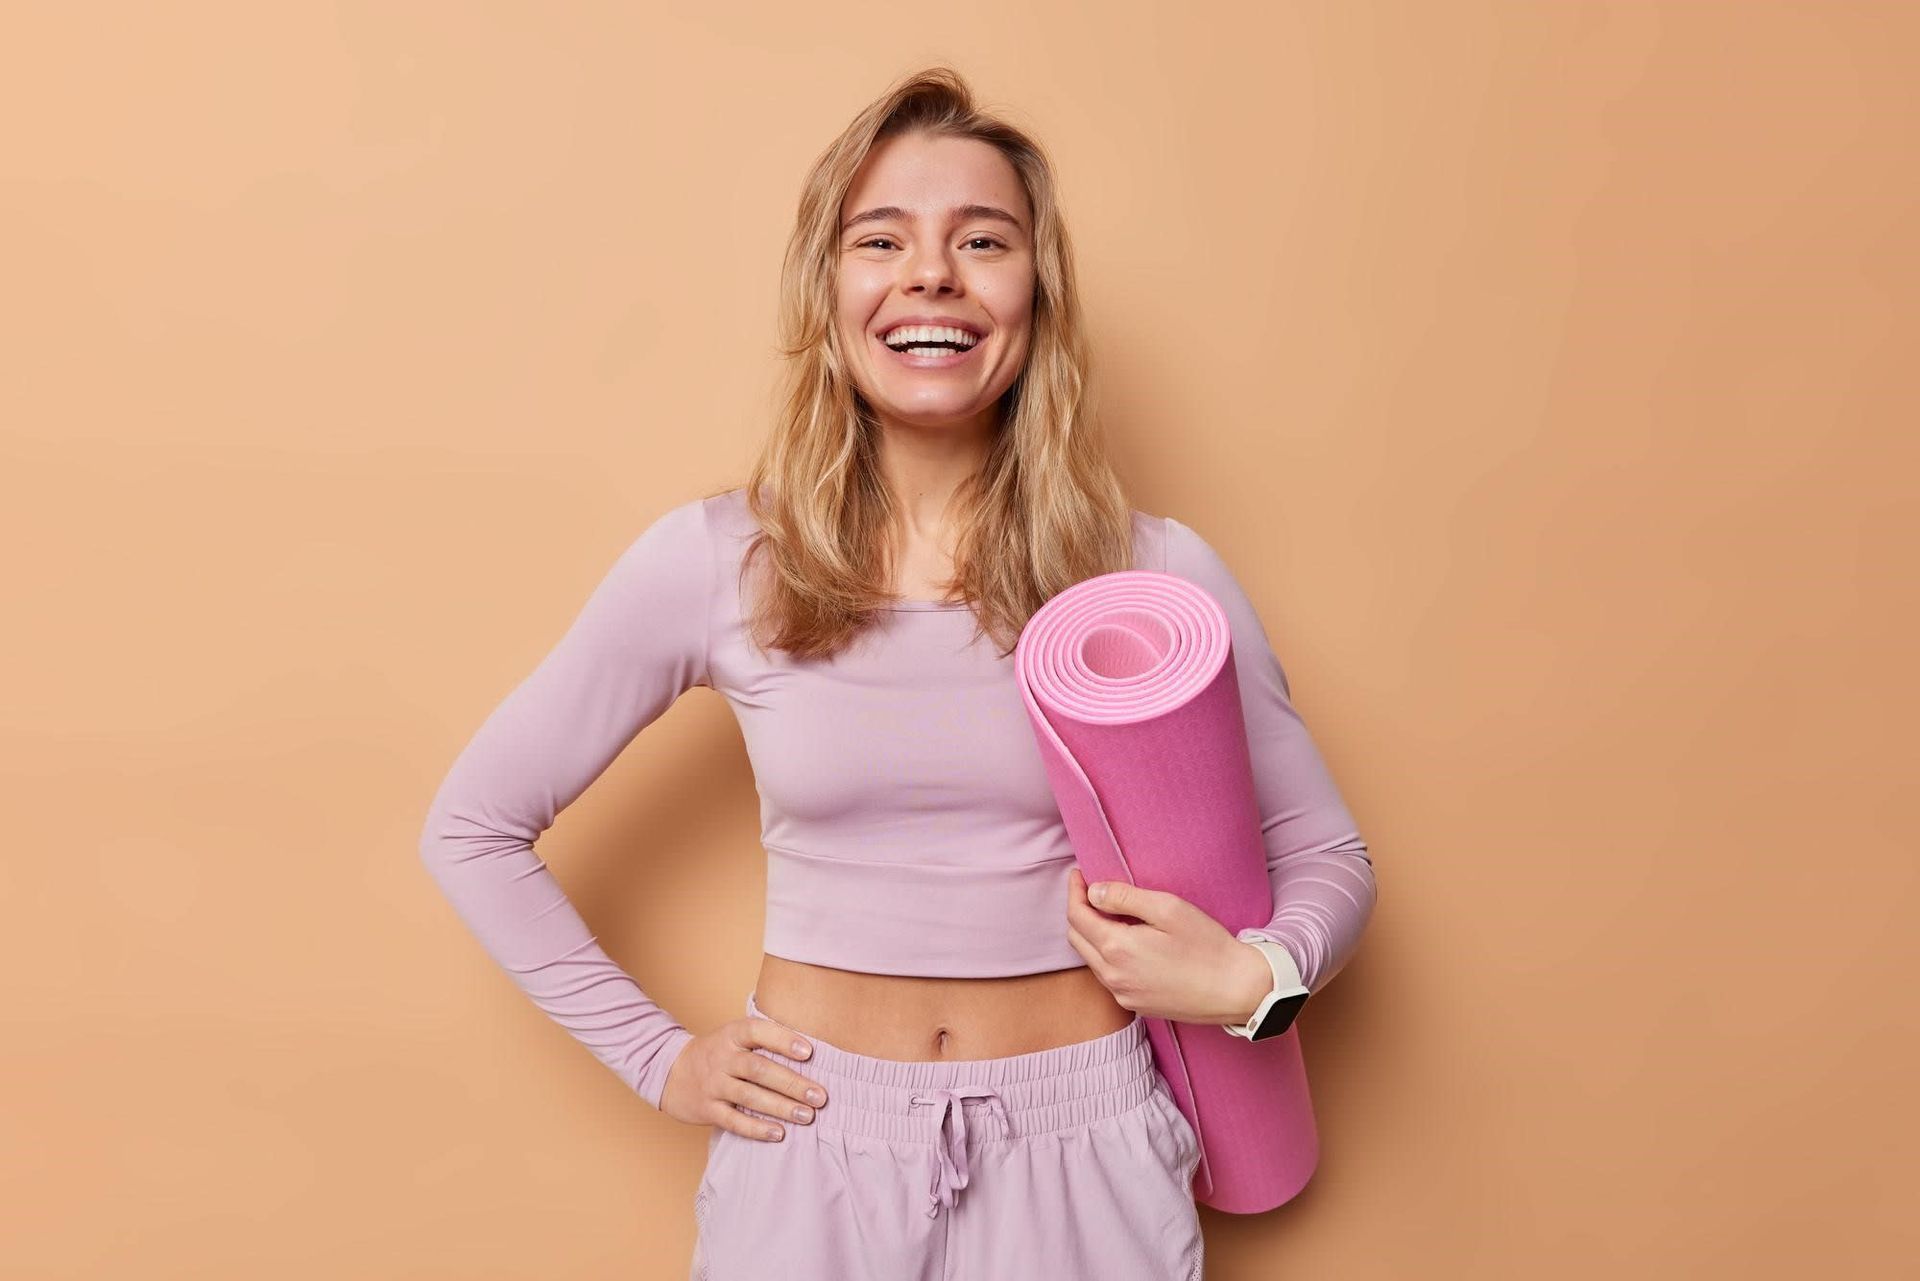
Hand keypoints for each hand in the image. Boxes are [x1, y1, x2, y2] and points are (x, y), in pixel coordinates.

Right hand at [658, 1016, 830, 1141]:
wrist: (671, 1072)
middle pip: (758, 1069)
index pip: (758, 1032)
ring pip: (749, 1096)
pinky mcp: (707, 1109)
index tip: (809, 1052)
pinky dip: (757, 1128)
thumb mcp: (735, 1036)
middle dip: (791, 1084)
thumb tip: (814, 1051)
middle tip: (820, 1096)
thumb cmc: (718, 1053)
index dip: (783, 1040)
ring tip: (807, 1116)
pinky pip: (733, 1121)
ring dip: (780, 1107)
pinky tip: (779, 1133)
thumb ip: (766, 1040)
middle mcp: (722, 1058)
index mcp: (732, 1035)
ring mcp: (713, 1084)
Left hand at [1065, 866, 1274, 1025]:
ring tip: (1109, 913)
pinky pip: (1107, 976)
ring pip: (1090, 959)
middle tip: (1092, 890)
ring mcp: (1123, 995)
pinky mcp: (1135, 1005)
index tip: (1080, 873)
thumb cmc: (1207, 946)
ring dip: (1092, 934)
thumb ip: (1125, 897)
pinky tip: (1126, 943)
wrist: (1236, 990)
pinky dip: (1106, 956)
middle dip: (1079, 911)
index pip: (1076, 916)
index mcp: (1117, 949)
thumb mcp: (1168, 909)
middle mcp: (1113, 977)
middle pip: (1077, 938)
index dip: (1075, 891)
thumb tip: (1094, 892)